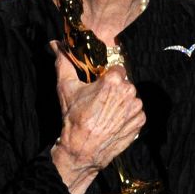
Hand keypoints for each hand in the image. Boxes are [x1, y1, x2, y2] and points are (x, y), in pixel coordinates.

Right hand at [49, 41, 145, 193]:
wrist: (82, 149)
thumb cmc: (73, 118)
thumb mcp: (66, 88)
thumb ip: (63, 63)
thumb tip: (55, 44)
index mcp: (114, 80)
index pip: (116, 69)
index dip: (106, 77)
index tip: (99, 85)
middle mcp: (129, 92)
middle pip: (124, 83)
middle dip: (114, 89)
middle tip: (99, 101)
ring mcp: (136, 108)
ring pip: (130, 97)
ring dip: (121, 102)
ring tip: (105, 113)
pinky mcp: (140, 122)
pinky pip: (135, 112)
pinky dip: (126, 115)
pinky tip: (113, 121)